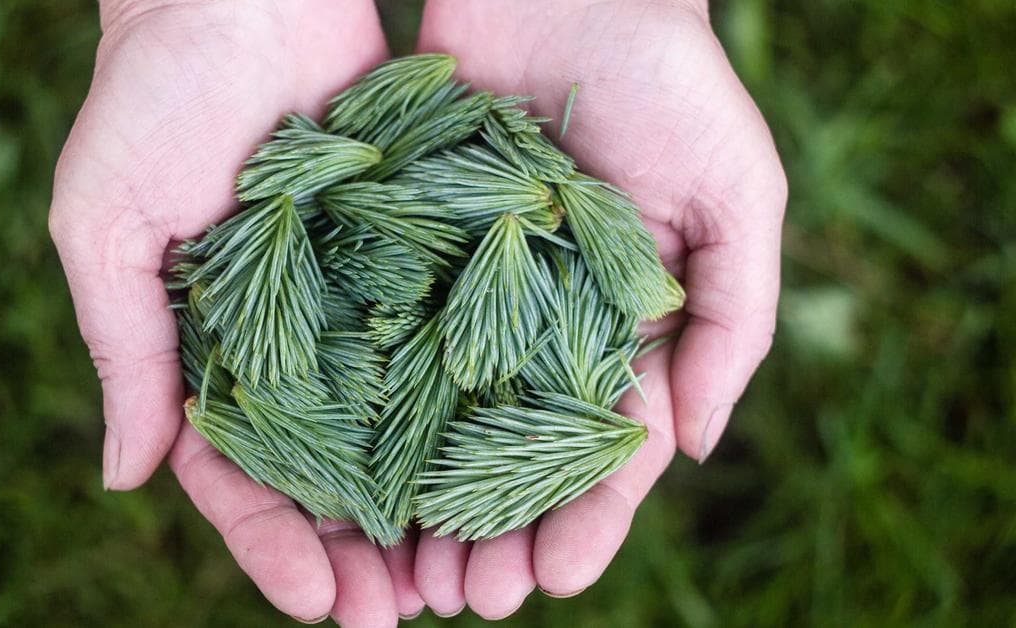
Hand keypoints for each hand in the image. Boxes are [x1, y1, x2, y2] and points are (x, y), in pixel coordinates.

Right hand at [48, 2, 423, 623]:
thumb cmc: (149, 101)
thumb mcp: (105, 226)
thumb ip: (123, 349)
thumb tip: (121, 476)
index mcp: (209, 352)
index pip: (236, 475)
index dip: (272, 547)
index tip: (316, 604)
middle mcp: (291, 342)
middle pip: (329, 474)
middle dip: (362, 551)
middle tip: (403, 615)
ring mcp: (360, 303)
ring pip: (399, 426)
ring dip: (429, 505)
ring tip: (467, 575)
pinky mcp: (420, 253)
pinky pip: (450, 339)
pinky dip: (476, 404)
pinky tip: (514, 462)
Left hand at [412, 0, 786, 617]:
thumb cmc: (674, 83)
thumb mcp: (738, 198)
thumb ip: (731, 322)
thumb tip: (695, 448)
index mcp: (621, 327)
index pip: (604, 448)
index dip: (585, 520)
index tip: (552, 579)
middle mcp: (541, 324)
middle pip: (513, 452)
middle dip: (495, 529)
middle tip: (466, 598)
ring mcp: (471, 292)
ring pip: (442, 416)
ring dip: (425, 497)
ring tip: (405, 570)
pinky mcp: (410, 248)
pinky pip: (387, 337)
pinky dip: (370, 407)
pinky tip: (348, 469)